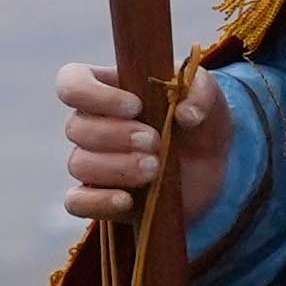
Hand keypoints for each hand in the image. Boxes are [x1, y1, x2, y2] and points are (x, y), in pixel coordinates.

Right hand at [56, 61, 208, 228]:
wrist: (214, 167)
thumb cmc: (200, 121)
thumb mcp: (210, 96)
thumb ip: (202, 92)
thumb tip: (186, 113)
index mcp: (108, 89)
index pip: (71, 83)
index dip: (93, 95)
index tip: (135, 106)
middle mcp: (93, 125)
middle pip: (76, 128)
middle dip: (117, 136)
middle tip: (155, 141)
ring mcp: (94, 163)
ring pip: (79, 164)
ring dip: (117, 167)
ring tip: (155, 168)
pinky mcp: (101, 198)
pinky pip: (77, 203)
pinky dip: (98, 202)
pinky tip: (127, 199)